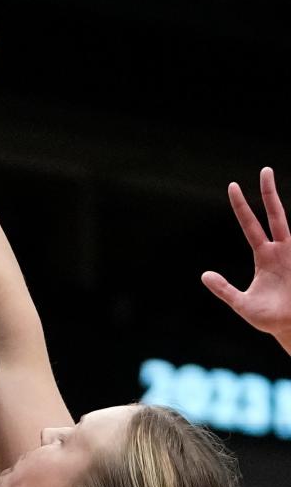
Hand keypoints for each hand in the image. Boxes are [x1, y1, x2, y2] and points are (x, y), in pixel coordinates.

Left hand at [202, 168, 290, 351]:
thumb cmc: (268, 318)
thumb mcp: (241, 304)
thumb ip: (224, 289)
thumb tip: (204, 275)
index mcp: (265, 255)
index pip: (251, 225)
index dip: (242, 207)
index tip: (233, 186)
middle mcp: (281, 249)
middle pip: (276, 214)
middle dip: (269, 192)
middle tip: (265, 169)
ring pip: (288, 221)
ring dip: (281, 202)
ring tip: (272, 176)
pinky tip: (288, 236)